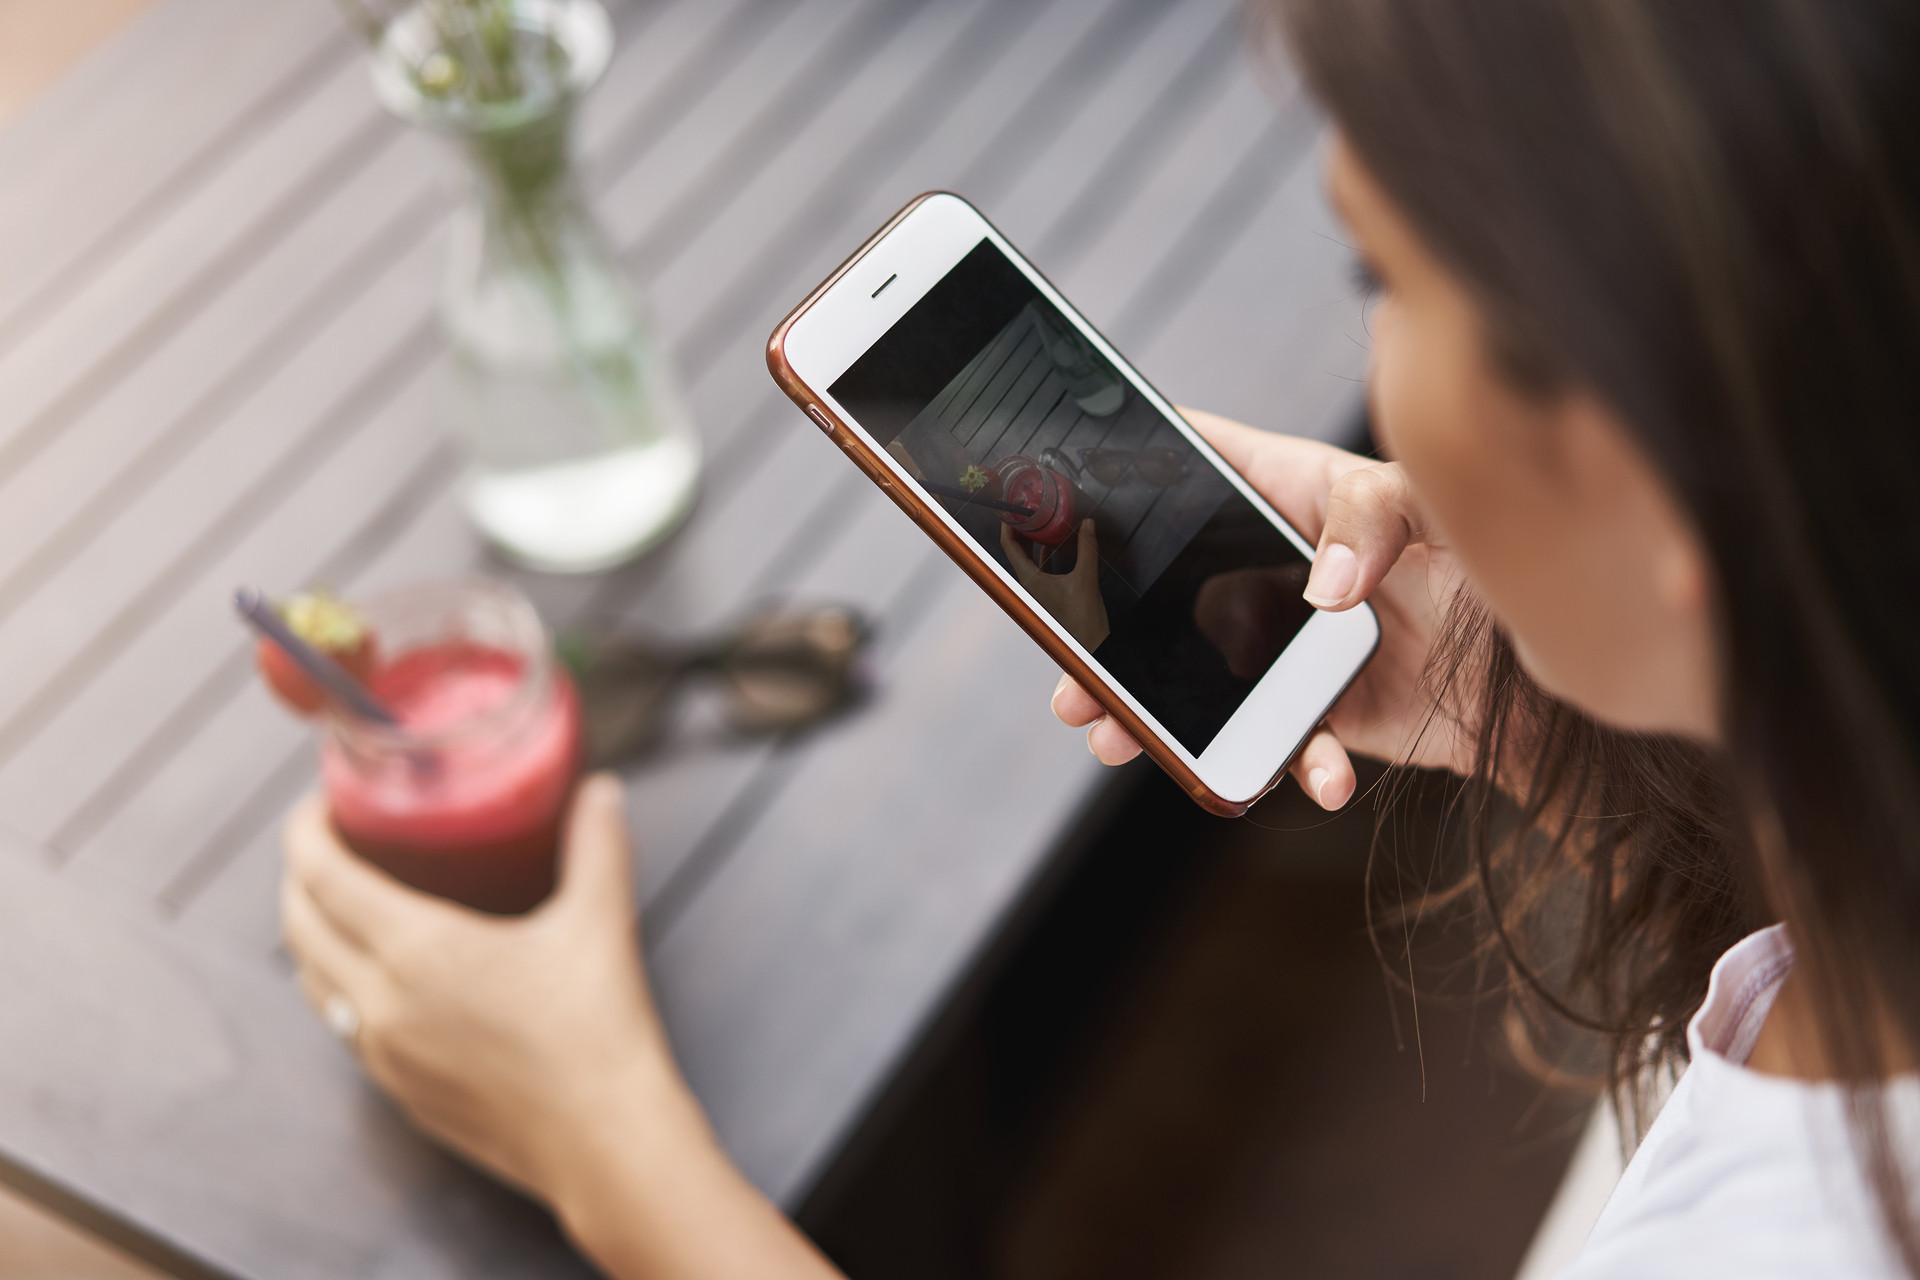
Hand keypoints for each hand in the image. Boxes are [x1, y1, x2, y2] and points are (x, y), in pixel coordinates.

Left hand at [282, 780, 843, 1278]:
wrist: (604, 1141)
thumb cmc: (599, 1032)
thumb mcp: (600, 922)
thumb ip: (597, 845)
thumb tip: (601, 790)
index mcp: (418, 950)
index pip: (322, 875)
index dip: (305, 831)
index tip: (316, 802)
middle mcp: (380, 1003)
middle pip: (298, 926)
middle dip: (299, 876)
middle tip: (329, 842)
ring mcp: (383, 1055)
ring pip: (311, 981)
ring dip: (311, 934)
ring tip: (343, 904)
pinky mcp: (400, 1094)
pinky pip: (343, 1028)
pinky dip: (340, 988)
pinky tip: (383, 980)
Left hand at [1002, 518, 1110, 649]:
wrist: (1089, 645)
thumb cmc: (1082, 621)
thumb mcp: (1086, 579)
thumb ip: (1087, 549)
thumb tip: (1088, 525)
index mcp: (1030, 580)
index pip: (1009, 546)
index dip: (1008, 525)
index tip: (1011, 509)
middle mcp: (1030, 584)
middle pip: (1017, 551)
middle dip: (1020, 530)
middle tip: (1025, 510)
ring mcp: (1038, 590)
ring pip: (1029, 559)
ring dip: (1032, 541)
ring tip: (1039, 522)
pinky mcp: (1049, 593)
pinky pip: (1042, 568)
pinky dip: (1045, 554)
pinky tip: (1054, 545)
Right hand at [1052, 408, 1472, 809]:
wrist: (1551, 692)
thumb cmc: (1499, 572)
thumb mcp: (1439, 513)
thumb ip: (1376, 519)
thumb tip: (1320, 585)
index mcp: (1294, 492)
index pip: (1201, 456)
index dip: (1138, 459)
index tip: (1078, 479)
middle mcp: (1279, 565)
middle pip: (1165, 586)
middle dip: (1107, 630)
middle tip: (1071, 669)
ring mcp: (1289, 642)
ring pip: (1192, 673)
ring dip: (1148, 712)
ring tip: (1115, 740)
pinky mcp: (1318, 707)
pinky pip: (1277, 739)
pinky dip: (1287, 764)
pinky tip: (1314, 774)